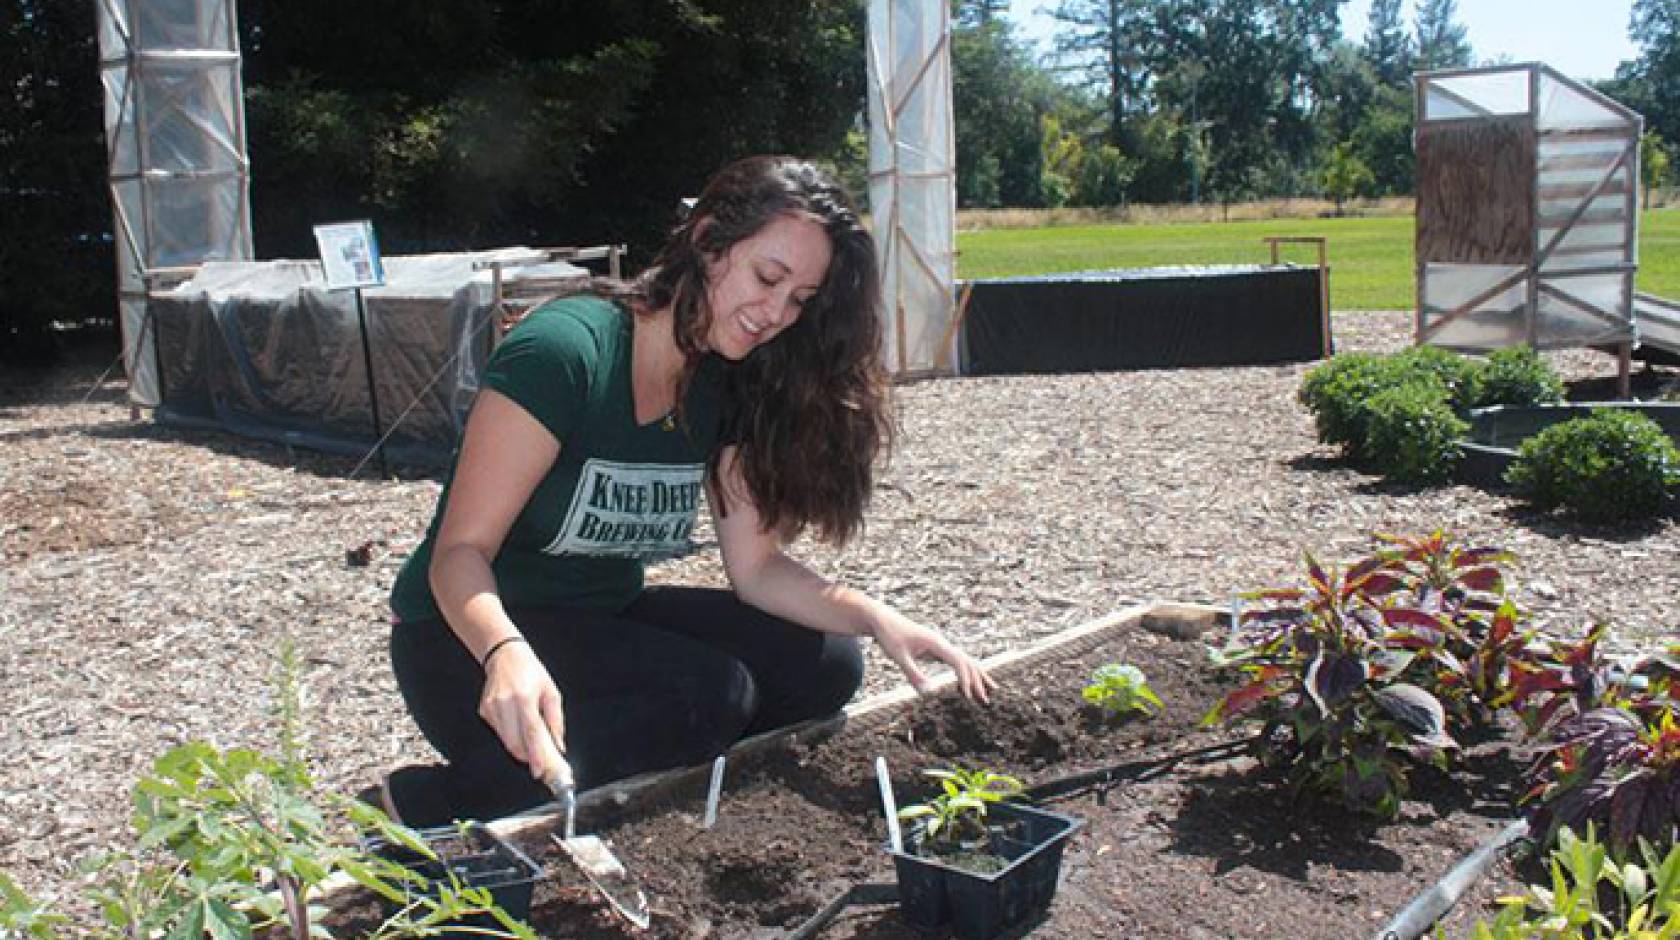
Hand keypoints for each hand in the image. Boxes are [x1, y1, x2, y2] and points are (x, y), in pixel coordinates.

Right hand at [477, 640, 568, 786]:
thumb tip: (558, 745)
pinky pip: (499, 732)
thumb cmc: (531, 672)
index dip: (536, 756)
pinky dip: (510, 736)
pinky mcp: (484, 710)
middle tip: (539, 764)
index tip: (540, 772)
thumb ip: (556, 721)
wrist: (505, 655)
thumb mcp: (551, 692)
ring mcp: (492, 707)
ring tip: (531, 747)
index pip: (531, 733)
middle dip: (527, 757)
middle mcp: (505, 703)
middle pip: (515, 742)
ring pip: (506, 741)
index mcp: (525, 697)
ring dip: (519, 748)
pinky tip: (517, 726)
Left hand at [872, 615, 994, 702]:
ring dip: (976, 676)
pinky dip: (965, 672)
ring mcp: (940, 645)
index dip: (965, 679)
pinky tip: (967, 684)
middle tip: (985, 701)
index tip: (967, 697)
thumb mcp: (898, 657)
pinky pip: (956, 661)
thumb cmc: (889, 636)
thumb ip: (913, 673)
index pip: (958, 662)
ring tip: (990, 691)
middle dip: (977, 681)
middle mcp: (942, 643)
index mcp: (936, 644)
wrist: (882, 620)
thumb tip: (928, 693)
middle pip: (967, 662)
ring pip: (965, 660)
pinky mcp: (935, 648)